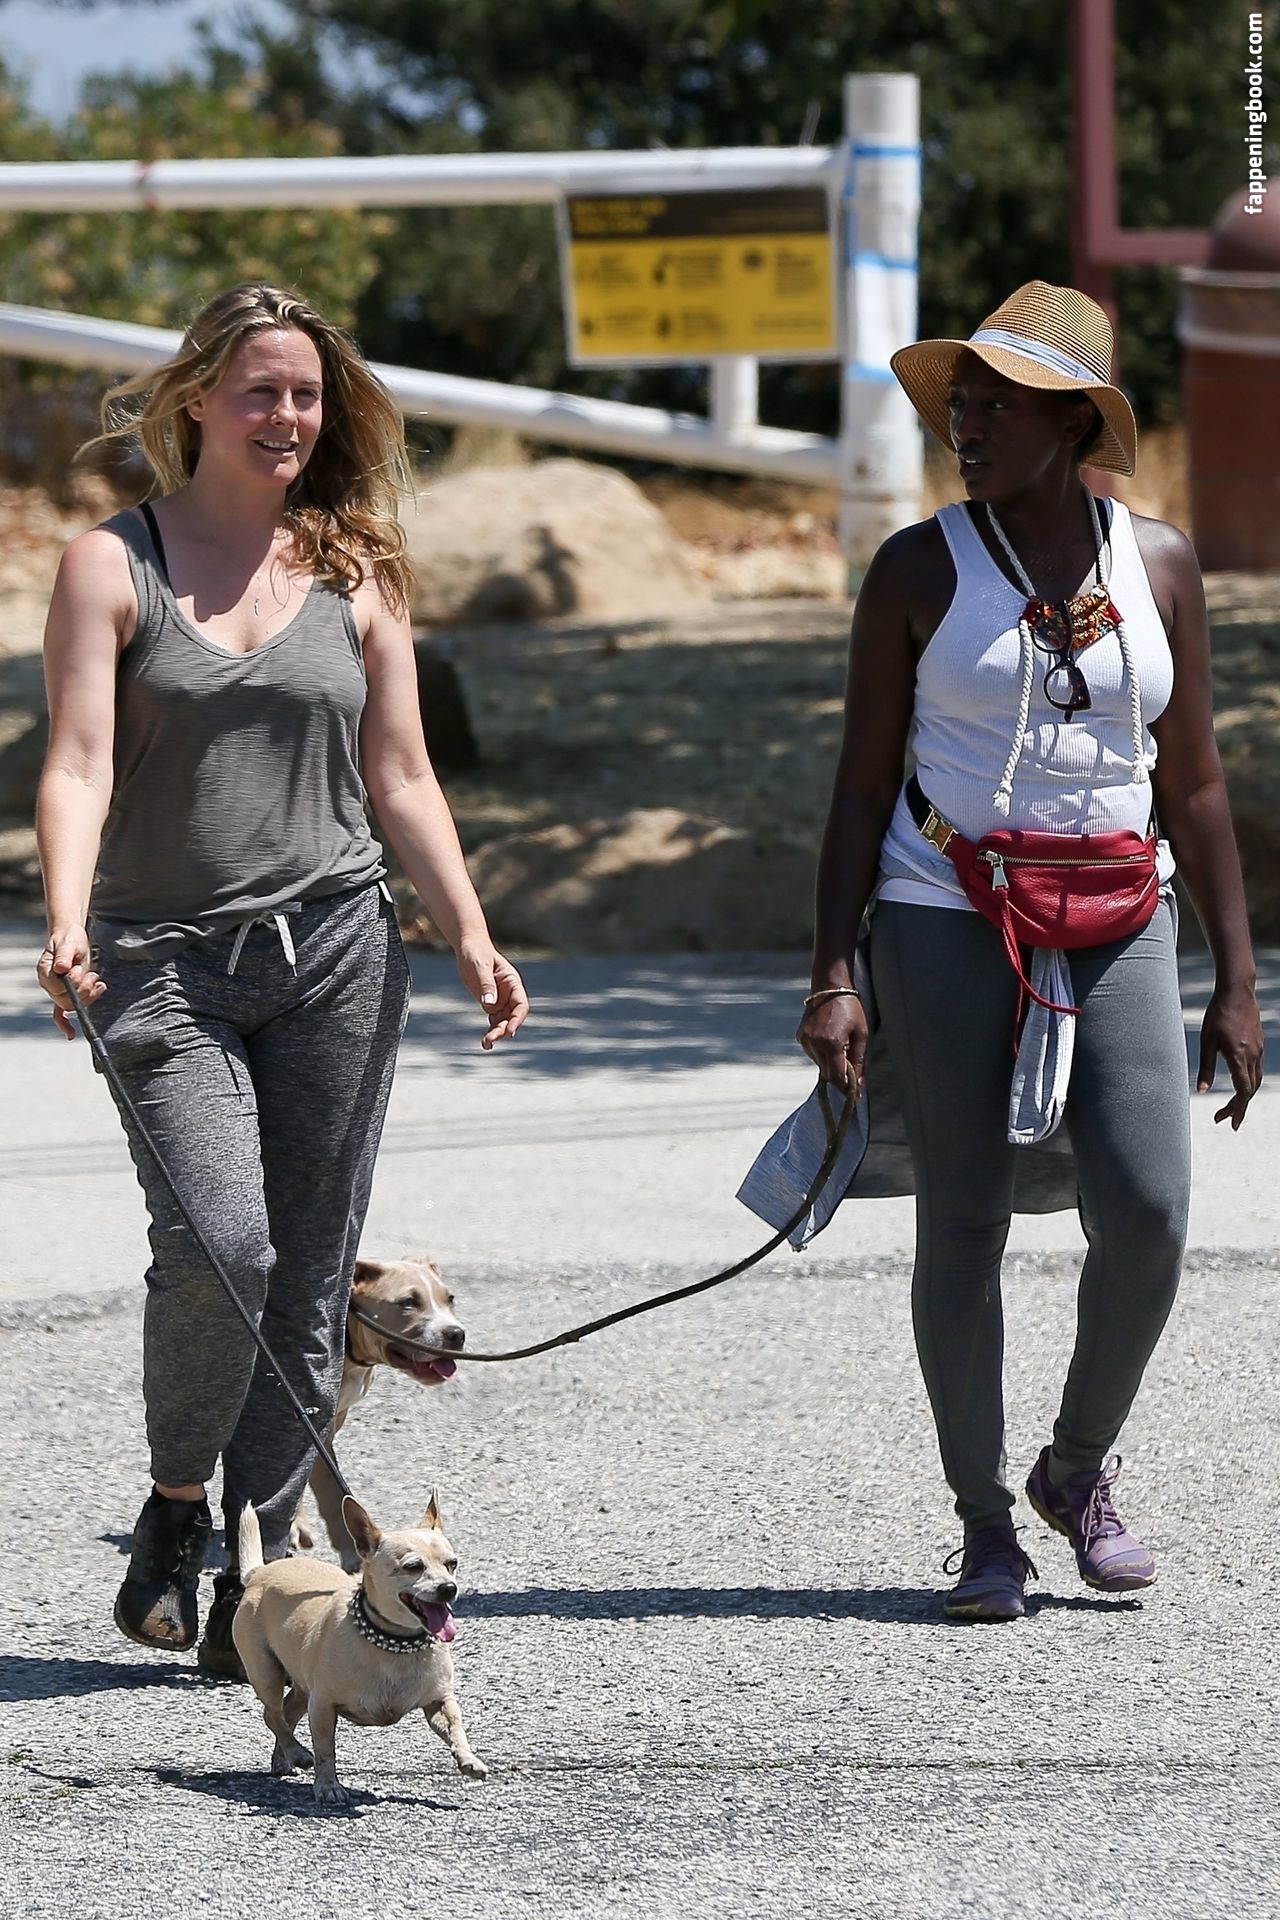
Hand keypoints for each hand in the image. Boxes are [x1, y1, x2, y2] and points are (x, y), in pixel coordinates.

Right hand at [37, 925, 106, 1039]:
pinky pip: (60, 1014)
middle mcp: (49, 985)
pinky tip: (71, 1034)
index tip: (83, 971)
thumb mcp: (69, 944)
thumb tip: (62, 968)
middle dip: (84, 991)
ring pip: (72, 1005)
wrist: (73, 939)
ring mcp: (56, 991)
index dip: (74, 984)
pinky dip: (64, 1025)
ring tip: (97, 980)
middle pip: (66, 1000)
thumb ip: (65, 956)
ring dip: (88, 996)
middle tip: (94, 976)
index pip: (58, 988)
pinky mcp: (66, 994)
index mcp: (45, 972)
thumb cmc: (70, 940)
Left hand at [456, 939, 529, 1049]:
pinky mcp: (490, 1004)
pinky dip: (491, 1031)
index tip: (510, 1031)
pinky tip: (485, 1042)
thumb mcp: (480, 966)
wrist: (468, 947)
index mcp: (512, 983)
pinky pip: (493, 1021)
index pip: (521, 1005)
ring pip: (503, 1022)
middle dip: (504, 1030)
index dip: (517, 1019)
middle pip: (512, 1017)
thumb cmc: (476, 952)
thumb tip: (489, 1004)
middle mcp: (509, 993)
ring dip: (497, 1034)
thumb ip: (486, 985)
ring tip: (486, 1045)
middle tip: (491, 1040)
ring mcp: (500, 1000)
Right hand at [796, 991, 867, 1095]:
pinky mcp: (801, 1036)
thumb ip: (860, 1061)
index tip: (854, 1093)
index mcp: (832, 1043)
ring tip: (841, 1048)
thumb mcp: (862, 1034)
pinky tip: (830, 1041)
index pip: (837, 1076)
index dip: (846, 1087)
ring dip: (831, 1065)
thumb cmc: (851, 1008)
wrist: (830, 986)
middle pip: (827, 1074)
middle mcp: (815, 1043)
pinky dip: (822, 1055)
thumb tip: (859, 1084)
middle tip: (851, 1073)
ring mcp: (806, 1040)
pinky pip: (813, 1055)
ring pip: (819, 1065)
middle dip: (839, 1077)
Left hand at [1197, 982, 1263, 1129]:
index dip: (1237, 1110)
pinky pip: (1257, 1069)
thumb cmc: (1218, 1014)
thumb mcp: (1206, 1041)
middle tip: (1222, 1119)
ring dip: (1243, 1096)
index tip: (1228, 1123)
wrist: (1237, 992)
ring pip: (1255, 1081)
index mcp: (1239, 1057)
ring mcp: (1259, 1050)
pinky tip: (1238, 1083)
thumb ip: (1206, 1068)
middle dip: (1237, 1107)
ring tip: (1229, 1106)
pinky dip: (1248, 1082)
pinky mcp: (1259, 1044)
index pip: (1242, 1092)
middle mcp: (1253, 1056)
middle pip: (1250, 1090)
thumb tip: (1202, 1092)